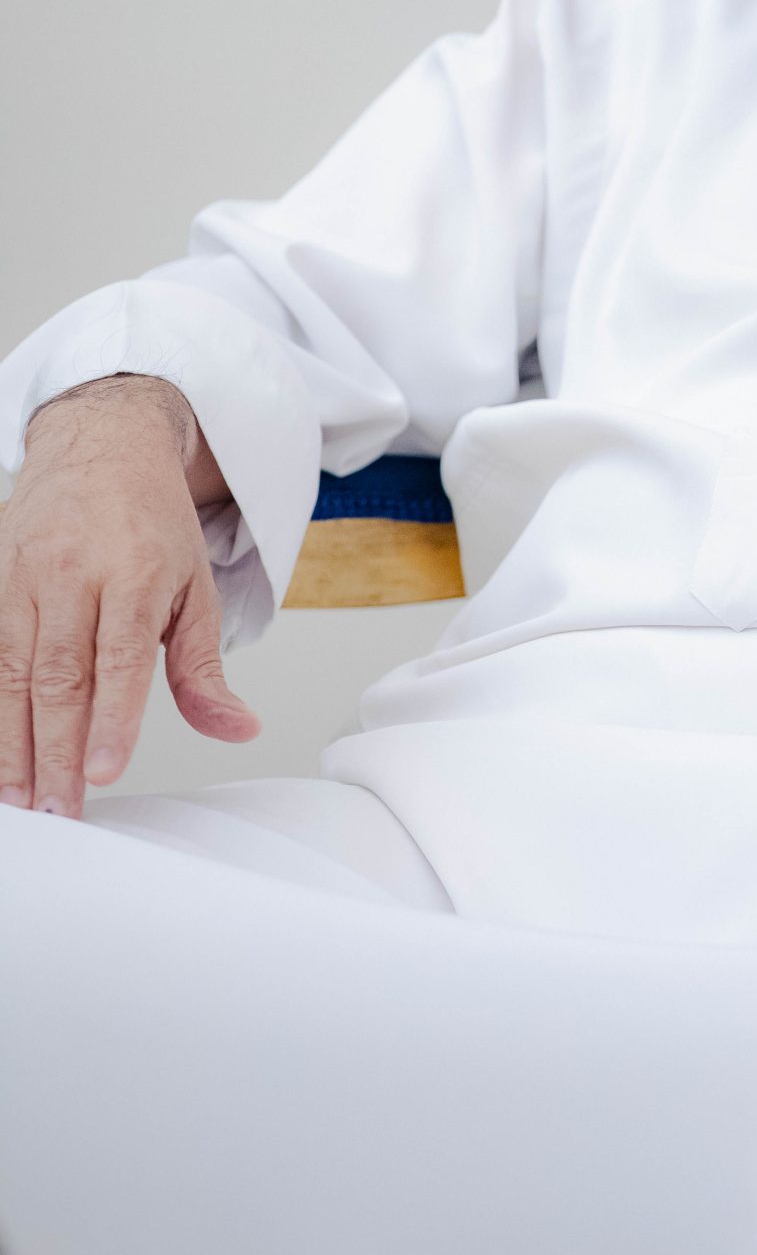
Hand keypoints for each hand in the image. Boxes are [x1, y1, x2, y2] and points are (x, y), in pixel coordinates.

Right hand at [0, 376, 257, 818]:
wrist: (100, 443)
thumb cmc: (152, 522)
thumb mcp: (195, 585)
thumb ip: (204, 667)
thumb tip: (238, 729)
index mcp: (134, 572)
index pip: (119, 656)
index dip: (110, 717)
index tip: (104, 772)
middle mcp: (74, 574)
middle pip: (59, 674)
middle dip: (55, 750)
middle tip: (60, 811)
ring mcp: (26, 578)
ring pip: (13, 671)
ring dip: (13, 743)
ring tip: (22, 801)